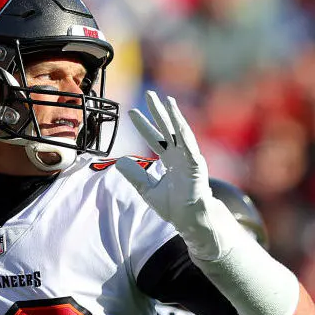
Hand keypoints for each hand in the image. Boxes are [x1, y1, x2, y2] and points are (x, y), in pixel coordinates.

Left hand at [115, 91, 248, 261]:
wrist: (189, 220)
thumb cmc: (173, 207)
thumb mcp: (147, 189)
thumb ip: (135, 175)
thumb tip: (118, 161)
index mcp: (170, 160)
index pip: (155, 138)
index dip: (144, 125)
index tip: (131, 113)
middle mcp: (180, 156)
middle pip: (167, 129)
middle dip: (158, 112)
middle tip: (149, 94)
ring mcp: (190, 158)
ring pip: (180, 132)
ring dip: (172, 116)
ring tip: (166, 100)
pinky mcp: (196, 164)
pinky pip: (189, 144)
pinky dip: (183, 131)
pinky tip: (176, 119)